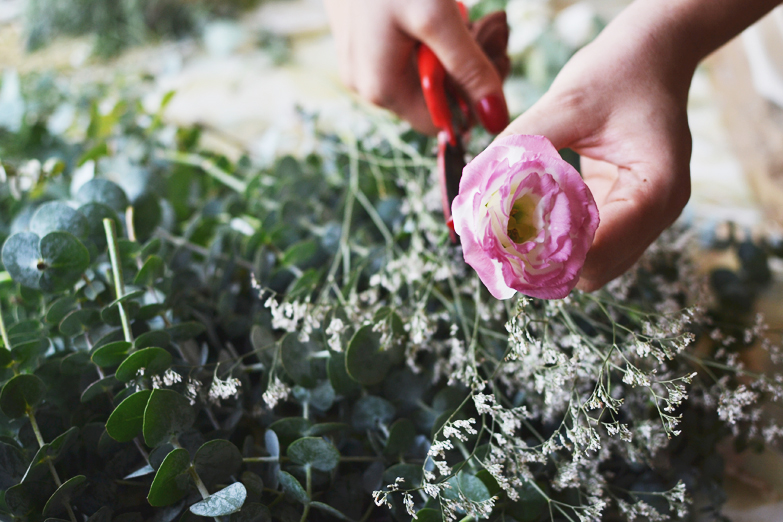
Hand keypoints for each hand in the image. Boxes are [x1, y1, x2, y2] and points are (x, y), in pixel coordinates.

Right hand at [324, 0, 509, 133]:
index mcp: (382, 88)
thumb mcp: (438, 18)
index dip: (471, 100)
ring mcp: (358, 64)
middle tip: (475, 27)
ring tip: (450, 13)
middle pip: (430, 100)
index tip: (489, 60)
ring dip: (444, 52)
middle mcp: (366, 85)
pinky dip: (424, 39)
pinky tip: (427, 10)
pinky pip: (401, 57)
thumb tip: (496, 119)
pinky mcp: (358, 42)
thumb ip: (470, 70)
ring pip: (418, 77)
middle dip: (458, 71)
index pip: (440, 124)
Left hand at [500, 4, 695, 290]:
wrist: (651, 55)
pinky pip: (588, 243)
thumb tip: (476, 188)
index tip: (500, 245)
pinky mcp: (624, 211)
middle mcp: (658, 212)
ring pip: (591, 266)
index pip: (600, 248)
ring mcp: (644, 216)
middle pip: (595, 270)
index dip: (548, 255)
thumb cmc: (618, 71)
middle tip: (495, 245)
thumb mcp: (566, 103)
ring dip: (550, 257)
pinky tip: (523, 224)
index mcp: (657, 188)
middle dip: (546, 263)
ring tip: (504, 237)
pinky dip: (556, 240)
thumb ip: (521, 147)